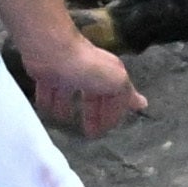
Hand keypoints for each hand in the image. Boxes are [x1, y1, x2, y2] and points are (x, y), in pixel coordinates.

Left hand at [19, 31, 146, 134]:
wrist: (53, 53)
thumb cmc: (88, 67)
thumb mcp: (117, 81)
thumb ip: (126, 95)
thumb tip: (140, 103)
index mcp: (110, 73)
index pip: (118, 96)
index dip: (116, 113)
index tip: (112, 128)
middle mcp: (90, 73)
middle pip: (94, 98)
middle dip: (94, 114)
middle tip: (92, 133)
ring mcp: (68, 74)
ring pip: (70, 96)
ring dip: (69, 110)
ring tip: (67, 122)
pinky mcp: (47, 75)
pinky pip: (49, 93)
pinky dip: (48, 102)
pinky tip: (48, 112)